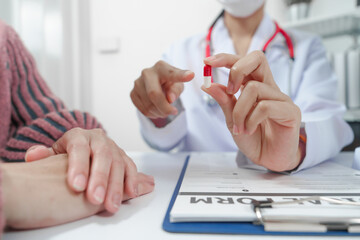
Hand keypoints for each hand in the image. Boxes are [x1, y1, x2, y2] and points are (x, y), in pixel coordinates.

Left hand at [24, 128, 144, 212]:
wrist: (81, 149)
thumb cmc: (65, 156)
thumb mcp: (51, 154)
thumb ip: (42, 155)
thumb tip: (33, 156)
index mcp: (77, 136)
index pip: (79, 148)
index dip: (78, 166)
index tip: (76, 186)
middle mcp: (98, 138)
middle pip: (102, 155)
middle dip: (100, 178)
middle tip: (95, 199)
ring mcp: (113, 147)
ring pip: (118, 162)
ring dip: (117, 185)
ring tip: (111, 205)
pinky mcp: (123, 156)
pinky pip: (130, 166)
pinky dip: (132, 180)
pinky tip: (131, 193)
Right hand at [131, 60, 193, 118]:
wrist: (155, 84)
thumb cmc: (169, 83)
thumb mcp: (178, 84)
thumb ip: (176, 89)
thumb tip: (170, 98)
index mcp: (161, 67)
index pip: (172, 73)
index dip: (181, 75)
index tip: (191, 75)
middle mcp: (147, 73)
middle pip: (154, 94)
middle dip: (164, 107)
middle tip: (173, 112)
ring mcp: (137, 83)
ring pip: (148, 105)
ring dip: (160, 113)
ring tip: (166, 110)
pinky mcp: (132, 93)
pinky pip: (143, 110)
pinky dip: (152, 114)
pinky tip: (157, 110)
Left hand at [202, 51, 301, 171]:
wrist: (269, 160)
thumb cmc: (253, 138)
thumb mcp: (232, 119)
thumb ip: (224, 102)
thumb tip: (207, 85)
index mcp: (256, 86)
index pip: (245, 62)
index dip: (226, 58)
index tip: (208, 61)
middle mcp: (270, 88)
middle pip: (257, 59)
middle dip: (236, 69)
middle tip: (229, 91)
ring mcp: (281, 98)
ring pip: (254, 88)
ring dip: (239, 110)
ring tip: (239, 127)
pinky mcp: (291, 111)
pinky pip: (265, 107)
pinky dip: (251, 120)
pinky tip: (249, 130)